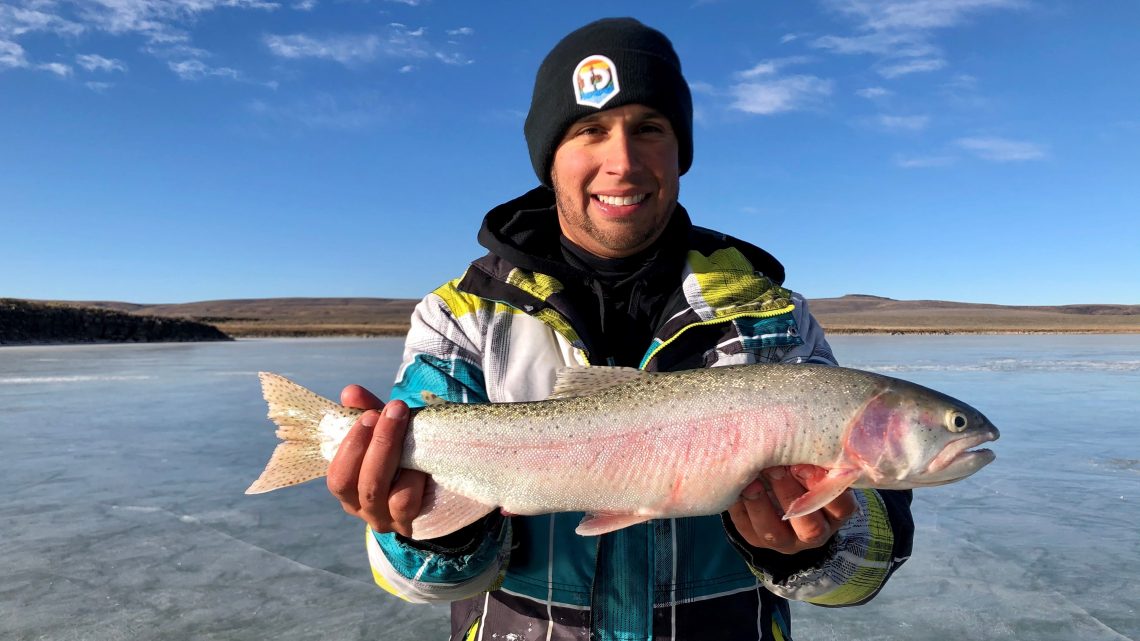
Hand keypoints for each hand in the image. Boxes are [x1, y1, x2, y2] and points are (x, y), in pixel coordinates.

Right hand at [326, 384, 426, 536]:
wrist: (436, 484)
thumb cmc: (401, 453)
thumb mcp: (383, 432)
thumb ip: (367, 412)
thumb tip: (350, 392)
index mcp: (349, 488)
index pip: (338, 476)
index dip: (351, 446)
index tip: (369, 414)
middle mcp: (364, 509)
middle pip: (365, 484)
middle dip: (379, 443)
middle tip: (394, 410)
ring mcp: (388, 519)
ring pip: (387, 495)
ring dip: (396, 456)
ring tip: (409, 427)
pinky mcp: (411, 523)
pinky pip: (409, 502)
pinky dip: (414, 479)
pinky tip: (422, 459)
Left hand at [726, 465, 857, 553]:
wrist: (775, 488)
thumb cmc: (801, 470)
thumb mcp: (813, 464)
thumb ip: (813, 455)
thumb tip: (803, 429)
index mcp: (835, 513)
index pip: (841, 507)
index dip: (824, 487)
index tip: (805, 464)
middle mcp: (815, 532)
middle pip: (810, 526)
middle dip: (790, 494)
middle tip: (776, 468)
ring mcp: (786, 541)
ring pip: (776, 534)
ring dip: (761, 505)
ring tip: (751, 482)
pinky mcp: (757, 540)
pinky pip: (748, 530)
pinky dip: (741, 509)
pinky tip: (738, 489)